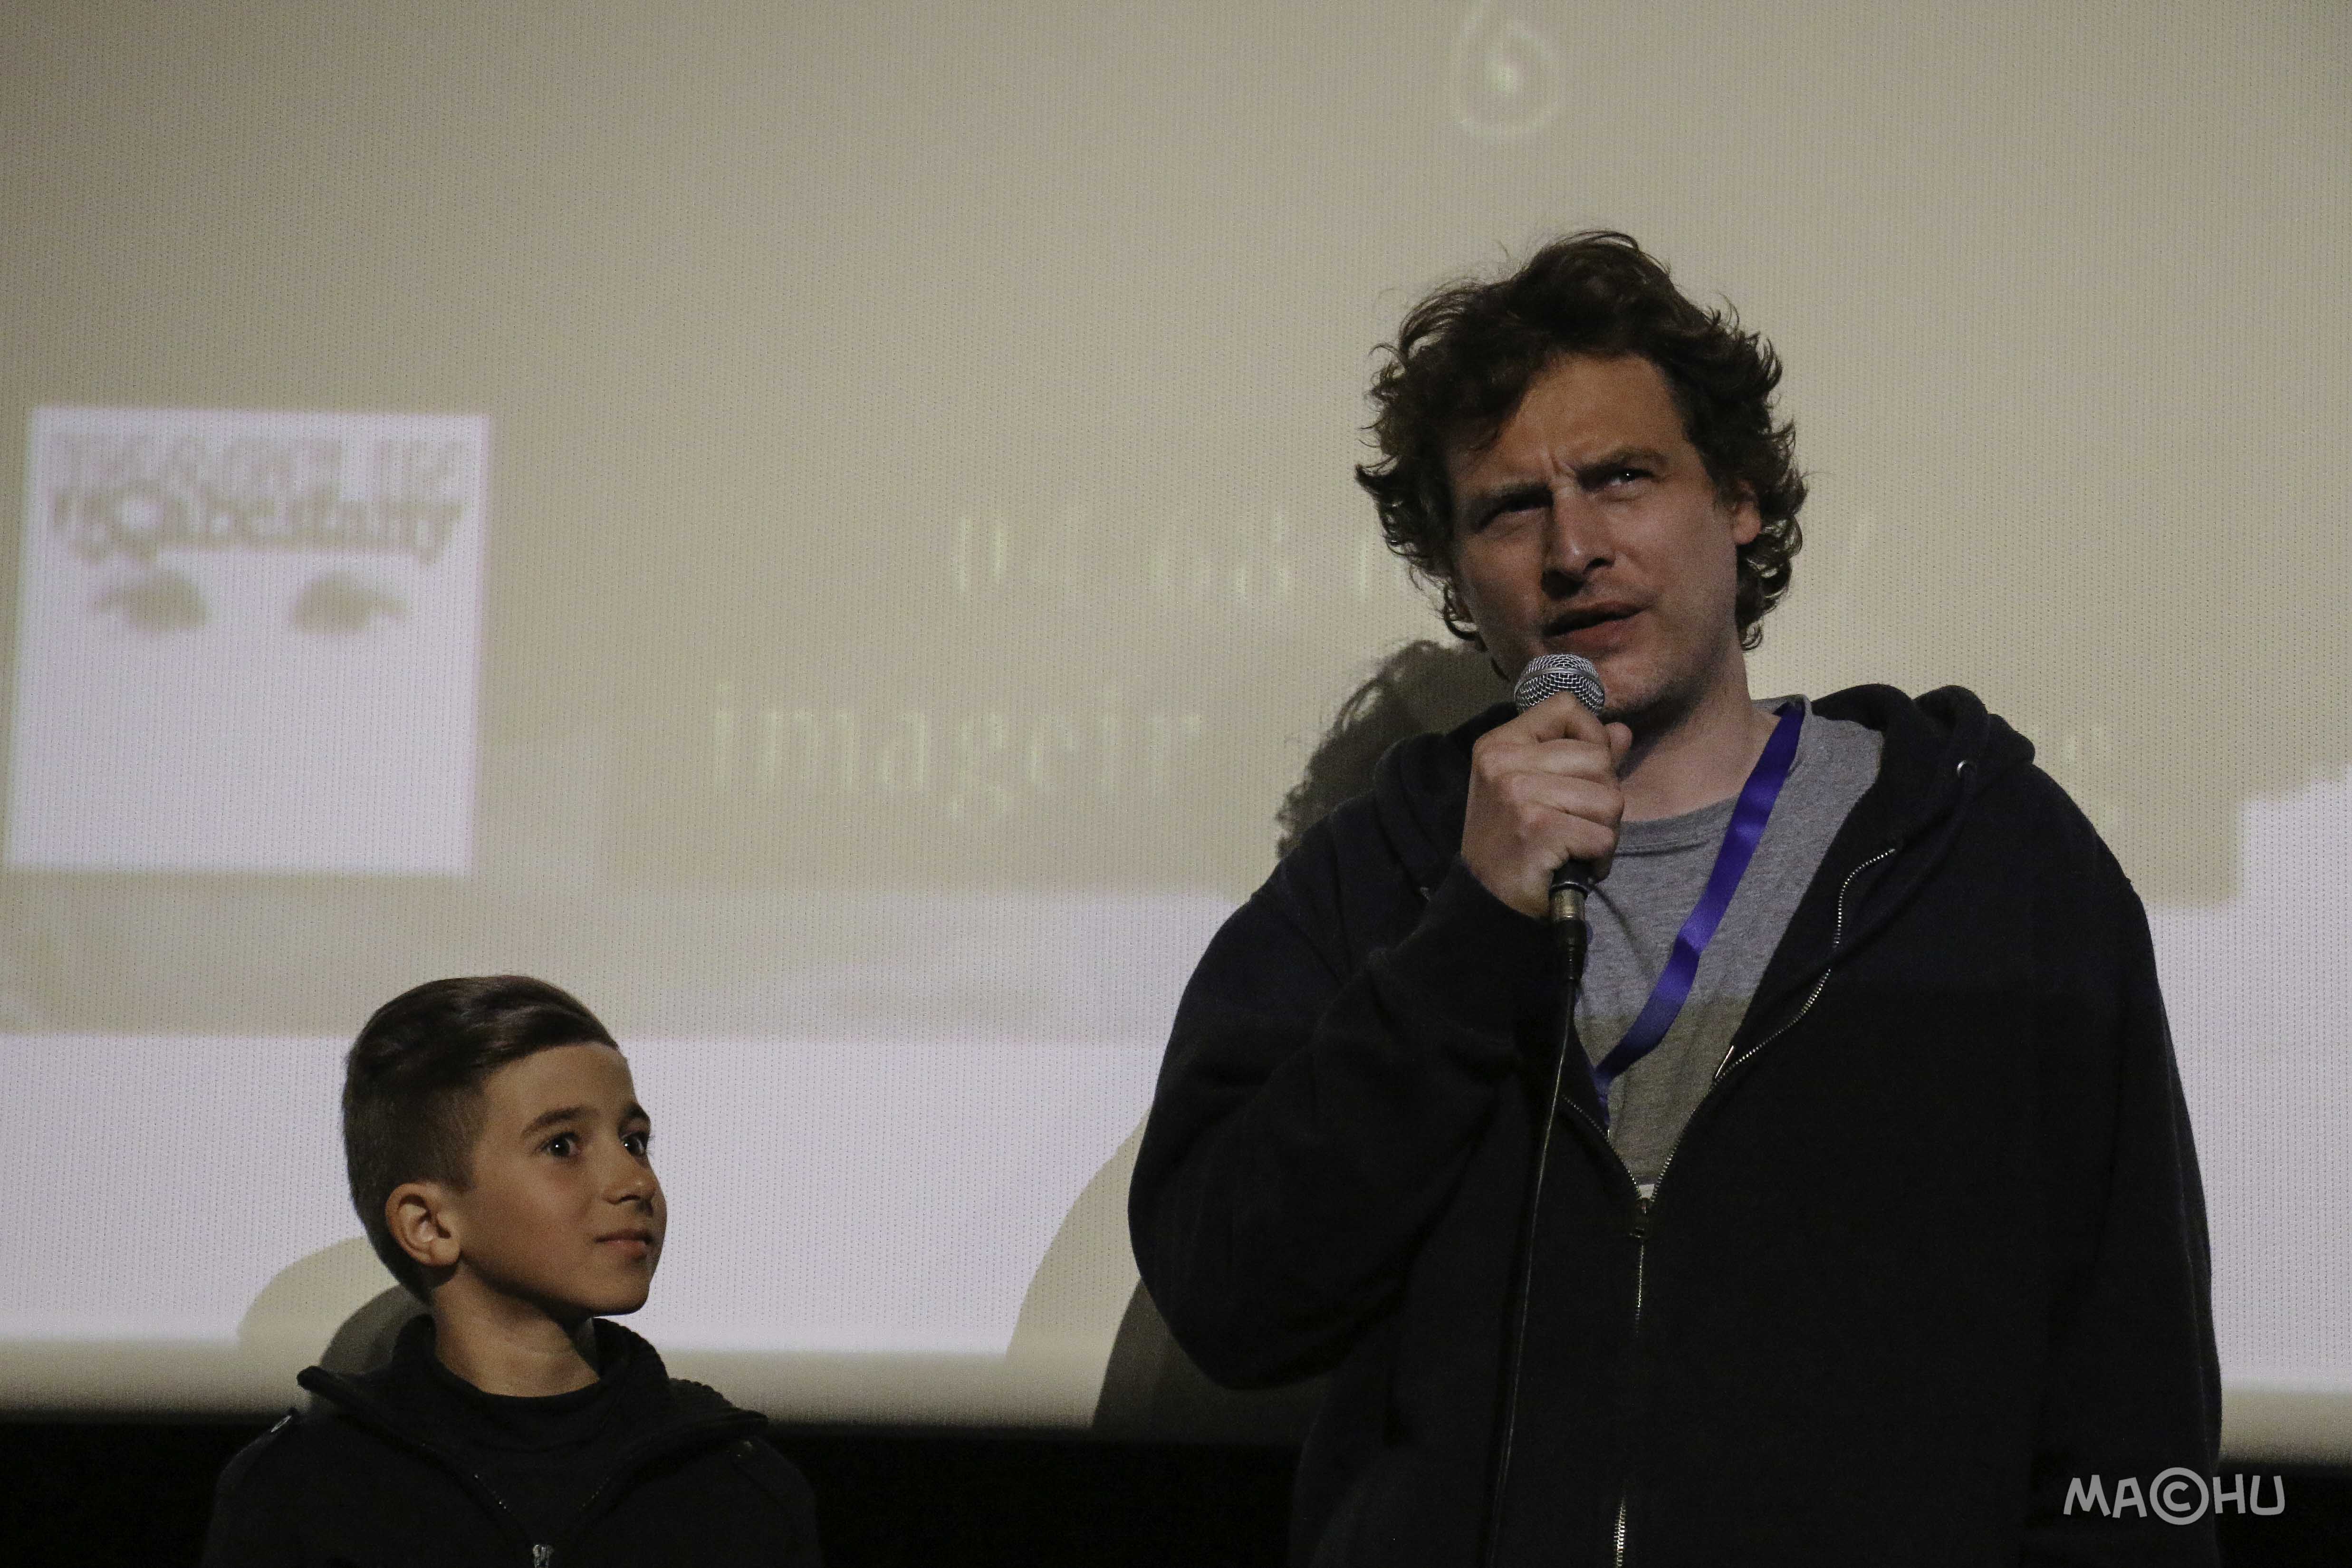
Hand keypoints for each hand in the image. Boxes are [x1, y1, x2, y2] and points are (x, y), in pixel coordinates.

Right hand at [1460, 692, 1632, 919]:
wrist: (1487, 901)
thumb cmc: (1515, 842)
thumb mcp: (1536, 788)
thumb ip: (1580, 755)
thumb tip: (1621, 731)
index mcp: (1501, 743)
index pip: (1565, 707)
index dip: (1589, 735)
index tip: (1580, 772)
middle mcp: (1504, 761)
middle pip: (1598, 757)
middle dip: (1602, 796)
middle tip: (1577, 823)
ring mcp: (1518, 794)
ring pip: (1609, 798)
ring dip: (1605, 830)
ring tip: (1577, 845)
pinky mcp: (1538, 829)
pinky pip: (1603, 835)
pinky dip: (1600, 858)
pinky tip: (1578, 865)